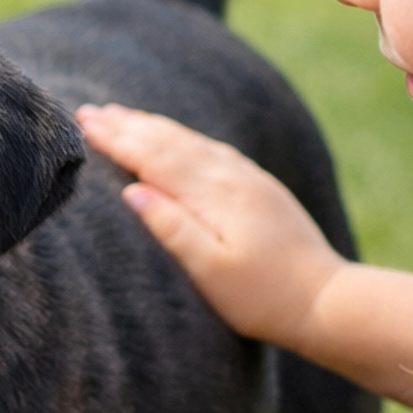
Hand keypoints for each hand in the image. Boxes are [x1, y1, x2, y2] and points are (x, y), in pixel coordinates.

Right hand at [77, 104, 342, 351]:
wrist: (327, 301)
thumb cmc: (263, 297)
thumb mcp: (211, 272)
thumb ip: (172, 229)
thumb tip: (132, 191)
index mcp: (216, 195)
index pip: (155, 158)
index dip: (118, 140)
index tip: (84, 122)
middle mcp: (233, 177)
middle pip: (171, 142)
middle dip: (128, 125)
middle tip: (89, 111)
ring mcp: (249, 180)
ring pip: (192, 142)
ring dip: (154, 127)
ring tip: (123, 116)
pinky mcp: (261, 189)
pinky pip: (212, 151)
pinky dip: (184, 139)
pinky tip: (177, 138)